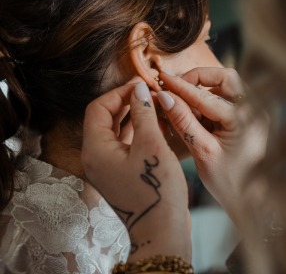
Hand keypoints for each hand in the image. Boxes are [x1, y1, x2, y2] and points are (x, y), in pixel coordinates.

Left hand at [82, 81, 190, 261]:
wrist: (160, 229)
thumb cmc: (156, 189)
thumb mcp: (152, 146)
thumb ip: (143, 114)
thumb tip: (139, 91)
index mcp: (95, 149)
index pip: (99, 108)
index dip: (120, 92)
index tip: (141, 85)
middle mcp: (94, 158)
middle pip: (104, 119)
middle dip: (125, 103)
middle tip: (148, 93)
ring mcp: (105, 168)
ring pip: (114, 132)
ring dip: (131, 117)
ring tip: (152, 106)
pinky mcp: (117, 175)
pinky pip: (121, 146)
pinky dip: (134, 132)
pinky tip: (152, 126)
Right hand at [156, 68, 267, 226]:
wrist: (252, 201)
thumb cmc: (230, 184)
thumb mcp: (203, 153)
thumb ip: (184, 122)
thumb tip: (165, 98)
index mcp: (245, 120)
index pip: (206, 96)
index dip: (181, 87)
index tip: (162, 79)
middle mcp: (255, 111)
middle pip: (226, 78)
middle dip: (198, 78)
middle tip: (176, 87)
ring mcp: (254, 113)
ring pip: (227, 86)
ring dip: (204, 89)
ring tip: (182, 102)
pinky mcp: (249, 118)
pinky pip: (228, 99)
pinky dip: (210, 101)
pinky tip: (194, 113)